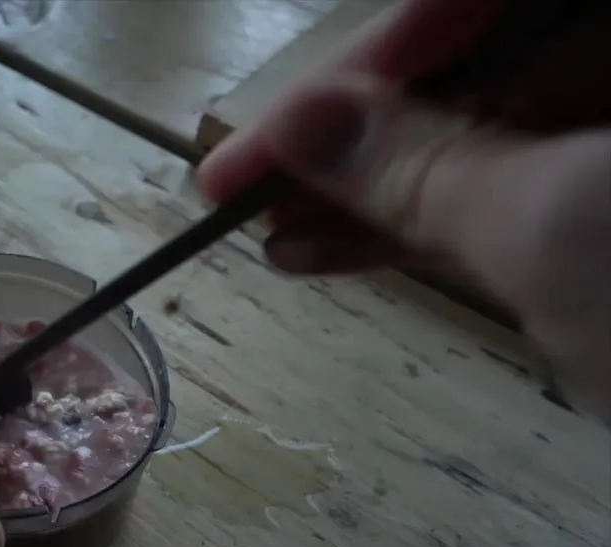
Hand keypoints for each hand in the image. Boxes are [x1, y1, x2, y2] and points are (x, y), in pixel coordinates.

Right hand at [197, 0, 610, 420]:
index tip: (257, 141)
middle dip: (358, 134)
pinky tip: (331, 257)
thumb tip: (302, 124)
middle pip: (479, 62)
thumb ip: (424, 163)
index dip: (359, 67)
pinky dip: (435, 227)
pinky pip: (522, 193)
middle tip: (250, 190)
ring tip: (275, 242)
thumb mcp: (559, 230)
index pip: (473, 0)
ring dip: (381, 191)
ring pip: (495, 136)